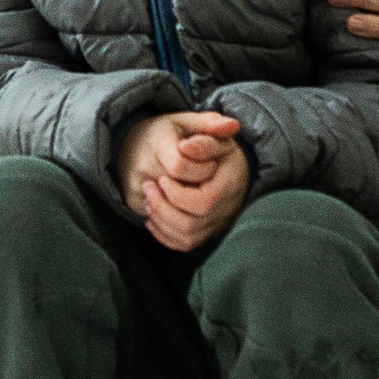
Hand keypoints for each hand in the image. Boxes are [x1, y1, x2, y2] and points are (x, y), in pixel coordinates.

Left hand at [116, 110, 247, 252]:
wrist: (228, 162)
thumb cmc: (216, 144)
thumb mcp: (212, 134)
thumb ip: (202, 138)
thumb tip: (185, 147)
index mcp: (230, 184)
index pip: (203, 202)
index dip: (178, 195)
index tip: (162, 178)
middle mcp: (227, 209)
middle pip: (191, 225)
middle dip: (163, 208)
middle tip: (148, 188)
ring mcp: (217, 224)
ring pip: (186, 238)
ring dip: (160, 221)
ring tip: (148, 200)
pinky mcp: (207, 232)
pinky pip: (184, 244)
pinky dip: (164, 234)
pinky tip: (153, 216)